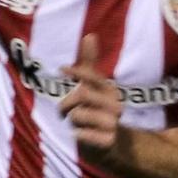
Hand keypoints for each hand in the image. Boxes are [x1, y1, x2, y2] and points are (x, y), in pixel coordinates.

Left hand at [58, 35, 126, 168]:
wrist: (110, 142)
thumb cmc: (95, 109)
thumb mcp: (92, 86)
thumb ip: (89, 62)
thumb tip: (90, 35)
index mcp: (110, 90)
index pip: (93, 76)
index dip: (78, 72)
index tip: (62, 69)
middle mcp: (115, 105)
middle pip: (81, 94)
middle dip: (66, 102)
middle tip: (64, 111)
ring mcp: (113, 123)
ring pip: (78, 114)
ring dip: (71, 118)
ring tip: (75, 123)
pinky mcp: (109, 140)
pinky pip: (85, 134)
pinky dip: (78, 134)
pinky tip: (79, 134)